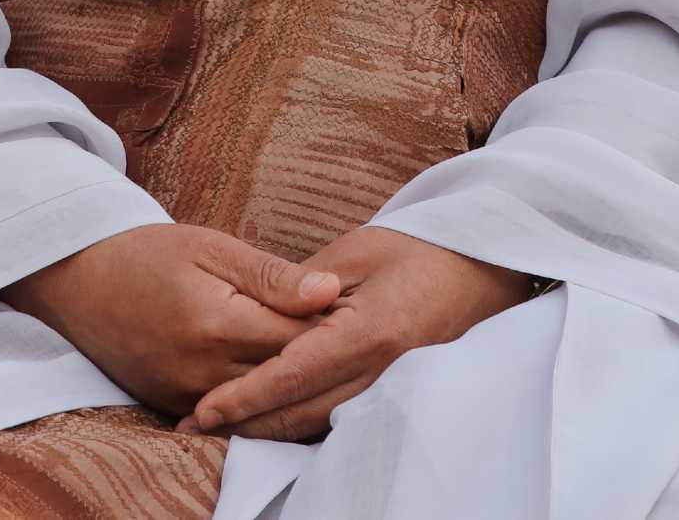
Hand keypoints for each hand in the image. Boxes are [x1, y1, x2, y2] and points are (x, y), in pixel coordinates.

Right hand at [0, 224, 342, 418]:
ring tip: (329, 357)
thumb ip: (273, 277)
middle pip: (284, 378)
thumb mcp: (212, 248)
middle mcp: (202, 373)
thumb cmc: (149, 254)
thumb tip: (332, 293)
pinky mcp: (174, 407)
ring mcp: (186, 397)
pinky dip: (261, 397)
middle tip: (361, 336)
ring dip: (295, 383)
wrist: (79, 281)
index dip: (334, 325)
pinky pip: (232, 413)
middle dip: (322, 360)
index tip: (365, 308)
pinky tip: (283, 375)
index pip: (298, 339)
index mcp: (218, 325)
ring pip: (262, 404)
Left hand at [181, 225, 537, 443]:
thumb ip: (307, 285)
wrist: (487, 269)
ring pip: (318, 424)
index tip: (204, 409)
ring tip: (220, 429)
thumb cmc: (422, 249)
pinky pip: (341, 417)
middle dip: (245, 423)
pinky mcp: (397, 392)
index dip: (245, 396)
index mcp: (370, 332)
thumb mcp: (361, 250)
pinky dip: (301, 422)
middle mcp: (382, 371)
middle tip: (191, 427)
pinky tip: (271, 421)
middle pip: (301, 412)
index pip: (293, 374)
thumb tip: (262, 312)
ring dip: (269, 429)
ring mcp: (394, 387)